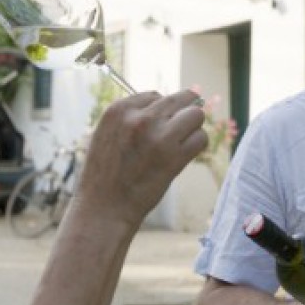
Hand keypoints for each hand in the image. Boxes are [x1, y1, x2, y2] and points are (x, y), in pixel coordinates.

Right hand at [75, 89, 207, 228]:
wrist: (103, 208)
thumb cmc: (106, 174)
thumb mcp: (107, 134)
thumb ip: (131, 117)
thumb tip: (164, 103)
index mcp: (119, 110)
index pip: (156, 95)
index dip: (161, 111)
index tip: (159, 126)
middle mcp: (140, 118)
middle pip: (182, 99)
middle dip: (184, 112)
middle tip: (180, 129)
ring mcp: (158, 136)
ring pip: (196, 115)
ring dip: (193, 128)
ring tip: (181, 143)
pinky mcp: (173, 156)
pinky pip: (201, 138)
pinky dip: (197, 145)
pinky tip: (184, 156)